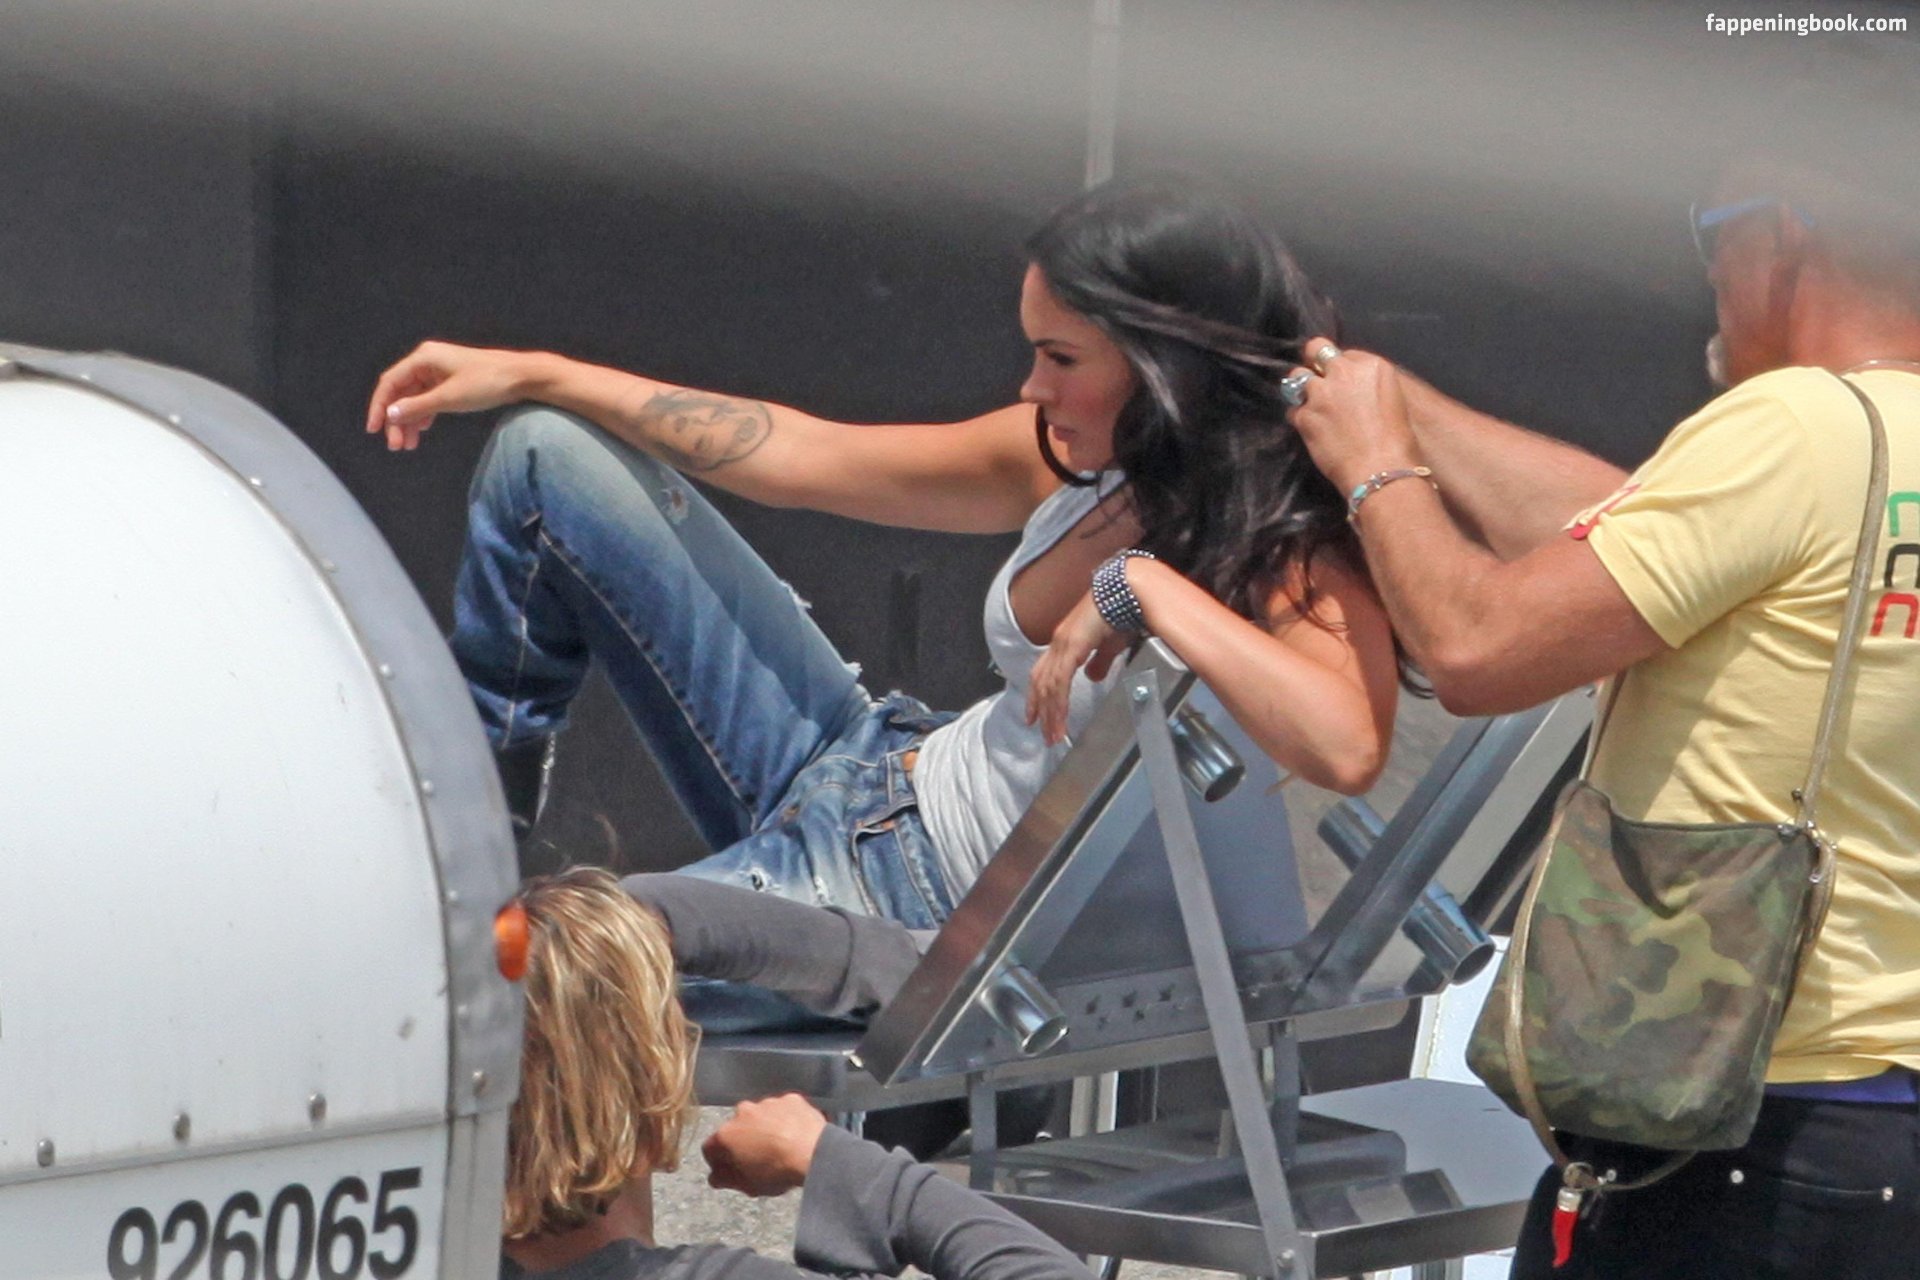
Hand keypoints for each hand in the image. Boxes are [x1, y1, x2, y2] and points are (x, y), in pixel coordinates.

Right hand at [364, 340, 540, 451]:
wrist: (522, 377)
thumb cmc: (487, 382)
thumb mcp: (449, 398)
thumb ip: (418, 407)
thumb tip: (391, 414)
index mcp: (424, 358)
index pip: (390, 382)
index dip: (379, 407)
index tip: (374, 430)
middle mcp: (428, 361)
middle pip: (402, 392)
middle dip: (397, 420)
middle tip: (395, 446)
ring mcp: (440, 371)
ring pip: (416, 398)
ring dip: (410, 421)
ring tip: (408, 446)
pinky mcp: (452, 381)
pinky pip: (430, 399)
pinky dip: (425, 415)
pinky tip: (422, 431)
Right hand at [701, 1094, 828, 1197]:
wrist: (813, 1152)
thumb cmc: (776, 1172)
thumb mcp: (748, 1185)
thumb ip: (726, 1179)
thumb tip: (715, 1177)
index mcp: (726, 1134)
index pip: (711, 1148)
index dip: (718, 1162)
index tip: (730, 1171)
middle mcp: (742, 1112)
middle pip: (737, 1129)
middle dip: (744, 1141)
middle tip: (759, 1158)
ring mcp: (767, 1102)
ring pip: (761, 1116)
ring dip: (766, 1128)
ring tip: (781, 1146)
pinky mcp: (790, 1099)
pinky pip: (784, 1110)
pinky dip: (787, 1120)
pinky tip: (797, 1134)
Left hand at [1025, 590, 1128, 746]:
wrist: (1125, 592)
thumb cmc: (1120, 613)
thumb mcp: (1109, 645)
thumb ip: (1099, 662)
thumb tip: (1092, 678)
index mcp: (1065, 642)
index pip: (1043, 672)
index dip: (1037, 694)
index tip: (1033, 715)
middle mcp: (1058, 644)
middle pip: (1041, 682)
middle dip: (1040, 710)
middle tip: (1042, 733)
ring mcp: (1062, 645)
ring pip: (1049, 687)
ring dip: (1051, 714)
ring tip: (1053, 735)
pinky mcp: (1071, 648)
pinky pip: (1060, 682)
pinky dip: (1059, 703)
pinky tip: (1060, 719)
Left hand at [1282, 339, 1421, 494]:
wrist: (1382, 468)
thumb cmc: (1396, 441)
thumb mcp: (1391, 399)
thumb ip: (1368, 385)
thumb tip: (1352, 390)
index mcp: (1372, 366)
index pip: (1345, 354)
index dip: (1341, 369)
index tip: (1343, 385)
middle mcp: (1344, 372)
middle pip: (1317, 350)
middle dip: (1316, 365)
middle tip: (1320, 386)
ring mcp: (1321, 392)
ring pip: (1297, 377)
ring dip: (1303, 390)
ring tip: (1315, 410)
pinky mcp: (1305, 415)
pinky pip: (1294, 411)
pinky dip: (1301, 420)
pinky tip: (1316, 433)